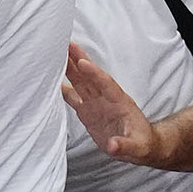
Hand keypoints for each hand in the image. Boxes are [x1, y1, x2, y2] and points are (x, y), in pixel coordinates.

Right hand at [61, 43, 168, 166]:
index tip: (82, 62)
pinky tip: (51, 80)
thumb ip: (125, 145)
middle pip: (90, 75)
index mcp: (120, 101)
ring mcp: (95, 103)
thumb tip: (112, 146)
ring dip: (69, 68)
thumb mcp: (138, 147)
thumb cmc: (142, 143)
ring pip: (80, 81)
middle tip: (66, 43)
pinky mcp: (87, 112)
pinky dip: (62, 88)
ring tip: (55, 54)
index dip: (94, 73)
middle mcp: (105, 98)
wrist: (139, 147)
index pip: (106, 84)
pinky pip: (72, 97)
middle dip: (78, 59)